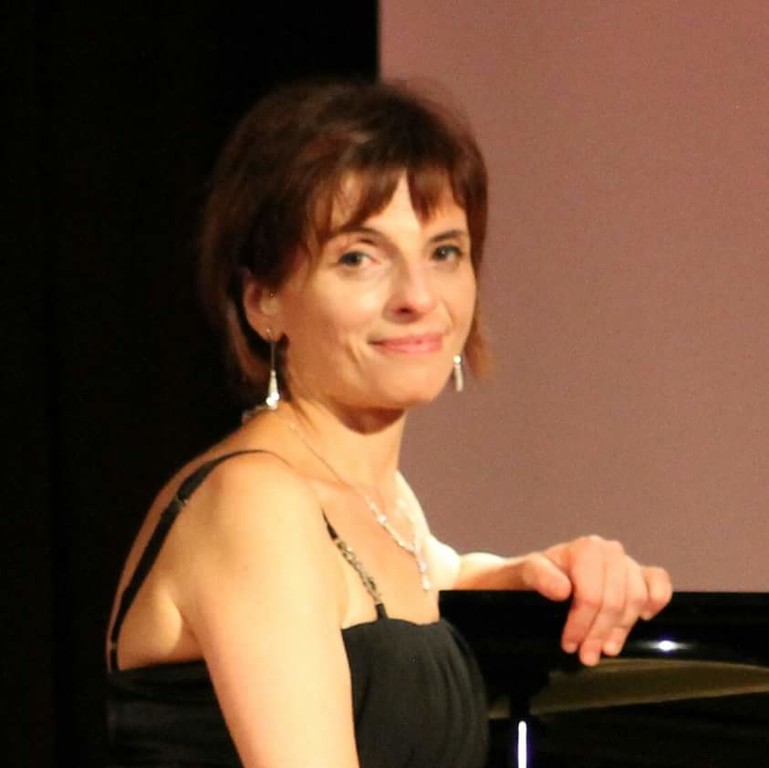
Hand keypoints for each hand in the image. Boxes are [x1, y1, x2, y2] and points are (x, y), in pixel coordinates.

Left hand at [512, 535, 671, 665]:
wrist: (533, 577)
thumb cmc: (529, 577)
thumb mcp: (523, 574)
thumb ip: (538, 575)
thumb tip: (563, 590)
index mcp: (583, 549)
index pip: (592, 594)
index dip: (582, 623)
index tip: (569, 645)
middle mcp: (608, 551)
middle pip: (616, 600)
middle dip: (600, 632)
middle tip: (586, 656)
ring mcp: (625, 561)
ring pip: (637, 597)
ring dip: (622, 628)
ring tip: (606, 649)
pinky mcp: (638, 573)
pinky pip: (658, 581)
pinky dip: (656, 599)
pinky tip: (643, 618)